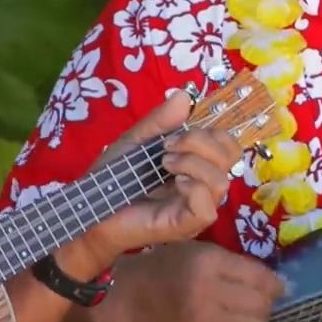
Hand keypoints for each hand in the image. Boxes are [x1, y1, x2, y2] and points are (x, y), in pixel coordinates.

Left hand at [57, 91, 241, 279]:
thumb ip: (161, 121)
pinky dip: (194, 189)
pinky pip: (208, 208)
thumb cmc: (115, 177)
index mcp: (198, 165)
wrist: (92, 208)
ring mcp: (198, 207)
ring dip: (193, 164)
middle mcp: (204, 186)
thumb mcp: (137, 140)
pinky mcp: (187, 226)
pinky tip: (175, 185)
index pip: (228, 146)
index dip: (208, 134)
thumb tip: (184, 95)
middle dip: (199, 143)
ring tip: (164, 166)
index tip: (171, 137)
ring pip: (221, 182)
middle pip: (229, 157)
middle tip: (165, 150)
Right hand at [100, 242, 284, 321]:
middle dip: (265, 305)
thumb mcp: (197, 250)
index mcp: (210, 262)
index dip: (275, 285)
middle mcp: (210, 292)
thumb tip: (273, 282)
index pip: (262, 278)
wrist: (124, 296)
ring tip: (243, 319)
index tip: (274, 287)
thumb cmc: (163, 266)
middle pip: (261, 306)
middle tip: (256, 303)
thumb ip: (232, 263)